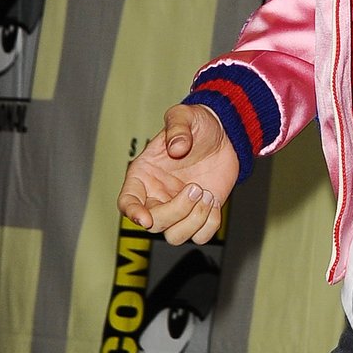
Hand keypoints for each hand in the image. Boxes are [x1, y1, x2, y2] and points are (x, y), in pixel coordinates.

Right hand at [117, 103, 239, 245]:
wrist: (225, 134)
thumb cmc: (198, 124)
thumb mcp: (185, 116)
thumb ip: (177, 127)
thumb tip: (176, 147)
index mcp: (145, 174)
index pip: (127, 201)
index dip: (132, 213)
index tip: (145, 219)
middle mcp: (158, 196)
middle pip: (154, 224)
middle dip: (176, 211)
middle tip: (196, 187)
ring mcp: (178, 208)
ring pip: (174, 236)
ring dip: (193, 220)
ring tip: (206, 194)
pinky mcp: (199, 215)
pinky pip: (200, 236)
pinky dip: (209, 225)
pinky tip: (214, 202)